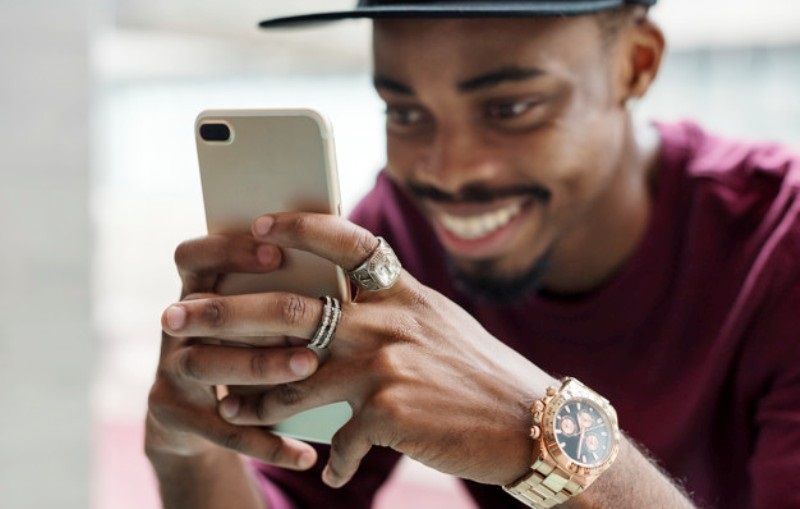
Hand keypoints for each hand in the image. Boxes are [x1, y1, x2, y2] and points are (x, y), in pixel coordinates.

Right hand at [145, 233, 319, 469]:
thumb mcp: (253, 315)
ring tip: (309, 367)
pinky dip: (266, 442)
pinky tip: (304, 454)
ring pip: (206, 365)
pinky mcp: (173, 414)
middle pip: (201, 310)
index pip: (194, 256)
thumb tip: (341, 282)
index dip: (229, 251)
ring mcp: (170, 369)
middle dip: (256, 314)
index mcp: (196, 290)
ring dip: (261, 366)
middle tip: (306, 321)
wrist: (196, 414)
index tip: (276, 253)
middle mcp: (177, 325)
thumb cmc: (245, 345)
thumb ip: (280, 294)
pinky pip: (221, 429)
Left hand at [162, 213, 557, 487]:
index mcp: (404, 292)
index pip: (347, 240)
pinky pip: (335, 437)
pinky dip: (330, 458)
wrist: (534, 424)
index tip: (261, 225)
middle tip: (177, 318)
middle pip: (289, 306)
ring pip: (291, 377)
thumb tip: (341, 315)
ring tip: (233, 407)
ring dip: (255, 398)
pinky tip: (330, 468)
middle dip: (223, 313)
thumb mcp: (440, 327)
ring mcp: (386, 362)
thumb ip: (392, 314)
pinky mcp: (387, 410)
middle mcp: (389, 318)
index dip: (301, 226)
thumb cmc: (482, 377)